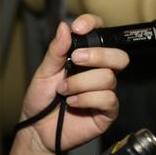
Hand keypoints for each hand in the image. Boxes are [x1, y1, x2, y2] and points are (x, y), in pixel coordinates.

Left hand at [19, 14, 129, 154]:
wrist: (37, 129)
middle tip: (75, 60)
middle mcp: (99, 73)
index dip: (94, 26)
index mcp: (86, 59)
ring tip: (63, 91)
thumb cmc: (41, 99)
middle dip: (96, 55)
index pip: (100, 34)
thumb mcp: (44, 71)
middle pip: (118, 56)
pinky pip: (107, 99)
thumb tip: (64, 27)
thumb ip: (56, 50)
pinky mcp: (107, 112)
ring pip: (107, 78)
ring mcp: (105, 93)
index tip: (79, 28)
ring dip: (80, 83)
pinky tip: (72, 103)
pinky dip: (85, 99)